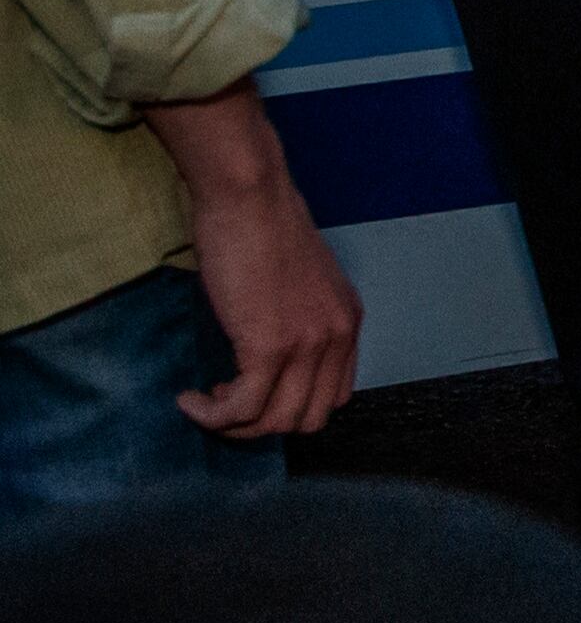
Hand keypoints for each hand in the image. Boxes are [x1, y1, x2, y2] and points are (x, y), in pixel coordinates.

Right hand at [148, 85, 357, 437]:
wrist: (248, 196)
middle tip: (225, 401)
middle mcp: (337, 337)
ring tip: (205, 403)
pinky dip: (213, 416)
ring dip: (233, 425)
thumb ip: (298, 319)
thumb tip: (270, 358)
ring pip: (275, 421)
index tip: (252, 392)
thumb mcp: (299, 282)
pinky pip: (243, 408)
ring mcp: (307, 344)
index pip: (333, 395)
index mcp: (347, 322)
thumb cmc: (261, 228)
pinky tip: (191, 399)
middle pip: (307, 417)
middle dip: (262, 424)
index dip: (290, 406)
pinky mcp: (269, 345)